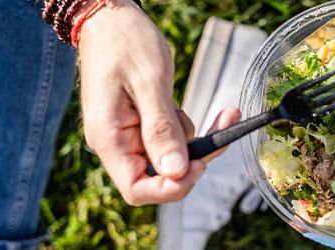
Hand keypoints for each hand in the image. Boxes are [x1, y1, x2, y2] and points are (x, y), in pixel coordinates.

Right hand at [76, 0, 240, 205]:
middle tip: (225, 129)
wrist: (111, 18)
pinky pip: (168, 140)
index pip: (137, 189)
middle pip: (158, 176)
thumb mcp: (150, 83)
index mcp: (109, 138)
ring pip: (169, 158)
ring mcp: (126, 135)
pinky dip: (186, 128)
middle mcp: (115, 143)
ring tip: (218, 113)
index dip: (172, 187)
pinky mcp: (139, 126)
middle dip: (194, 158)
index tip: (201, 165)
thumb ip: (161, 129)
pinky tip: (188, 105)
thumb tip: (176, 172)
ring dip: (194, 140)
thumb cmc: (125, 42)